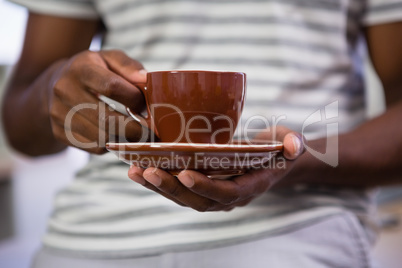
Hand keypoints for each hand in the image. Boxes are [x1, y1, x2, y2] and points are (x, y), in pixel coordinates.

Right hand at [48, 50, 147, 153]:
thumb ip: (130, 67)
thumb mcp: (110, 59)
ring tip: (138, 135)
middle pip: (106, 119)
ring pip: (101, 137)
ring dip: (124, 140)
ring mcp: (59, 114)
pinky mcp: (59, 132)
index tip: (146, 105)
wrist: (53, 85)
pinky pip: (93, 147)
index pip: (111, 87)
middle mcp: (65, 90)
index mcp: (80, 68)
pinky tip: (119, 137)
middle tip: (151, 132)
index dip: (134, 99)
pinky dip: (111, 145)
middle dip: (134, 129)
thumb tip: (146, 79)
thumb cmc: (93, 70)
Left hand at [128, 126, 303, 210]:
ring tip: (135, 170)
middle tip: (147, 171)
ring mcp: (213, 194)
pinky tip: (137, 168)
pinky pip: (177, 189)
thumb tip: (295, 145)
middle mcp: (229, 196)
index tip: (186, 173)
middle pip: (198, 200)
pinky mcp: (201, 187)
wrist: (268, 161)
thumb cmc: (277, 151)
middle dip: (172, 188)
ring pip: (183, 198)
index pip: (228, 192)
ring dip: (157, 186)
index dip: (208, 186)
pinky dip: (157, 181)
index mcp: (250, 186)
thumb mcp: (289, 144)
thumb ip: (293, 144)